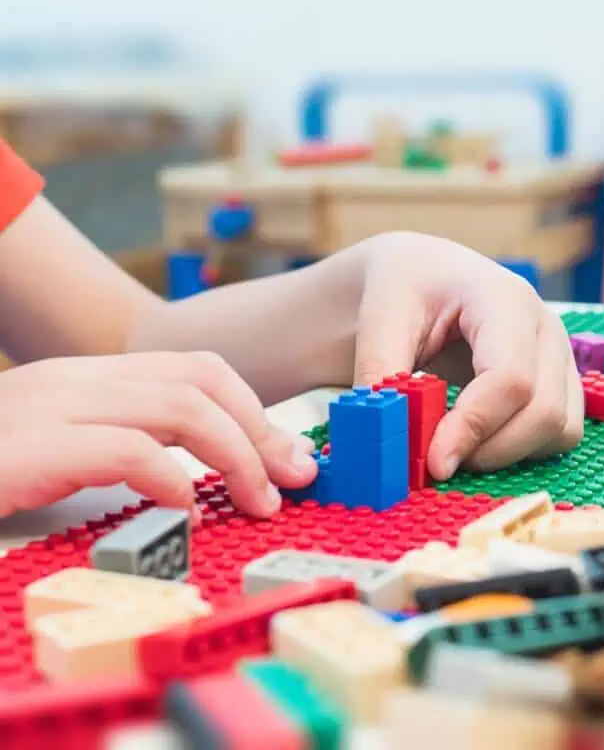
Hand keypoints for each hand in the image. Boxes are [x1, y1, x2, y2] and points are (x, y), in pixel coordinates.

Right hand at [0, 352, 316, 518]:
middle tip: (294, 476)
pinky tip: (187, 506)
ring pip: (182, 406)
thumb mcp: (66, 445)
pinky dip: (172, 477)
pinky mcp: (37, 445)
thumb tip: (199, 472)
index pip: (199, 369)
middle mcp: (82, 380)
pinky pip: (129, 449)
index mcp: (94, 377)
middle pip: (204, 379)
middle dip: (262, 428)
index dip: (254, 408)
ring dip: (237, 454)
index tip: (285, 454)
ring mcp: (58, 405)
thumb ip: (127, 442)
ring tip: (258, 498)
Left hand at [338, 231, 583, 479]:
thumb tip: (384, 434)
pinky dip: (522, 451)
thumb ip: (381, 375)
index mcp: (505, 299)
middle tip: (437, 460)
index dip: (475, 427)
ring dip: (507, 454)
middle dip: (490, 451)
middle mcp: (546, 326)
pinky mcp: (563, 382)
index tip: (434, 462)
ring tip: (457, 446)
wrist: (427, 276)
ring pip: (560, 429)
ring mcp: (561, 355)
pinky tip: (481, 439)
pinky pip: (561, 434)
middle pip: (544, 411)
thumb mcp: (380, 318)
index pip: (510, 378)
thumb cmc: (407, 288)